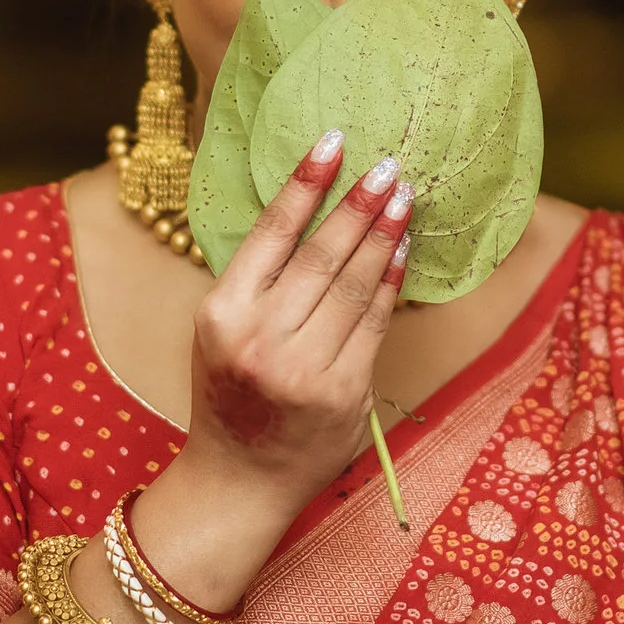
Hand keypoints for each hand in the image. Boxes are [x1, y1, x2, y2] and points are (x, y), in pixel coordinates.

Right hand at [180, 128, 413, 512]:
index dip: (305, 183)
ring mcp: (304, 369)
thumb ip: (256, 281)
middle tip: (387, 165)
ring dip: (384, 235)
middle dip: (359, 204)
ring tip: (403, 196)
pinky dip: (391, 282)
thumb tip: (311, 209)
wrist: (240, 480)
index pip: (271, 234)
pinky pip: (376, 324)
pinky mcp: (344, 393)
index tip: (332, 142)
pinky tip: (402, 250)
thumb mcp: (219, 331)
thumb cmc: (232, 394)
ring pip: (355, 286)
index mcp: (221, 315)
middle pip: (322, 255)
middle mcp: (260, 340)